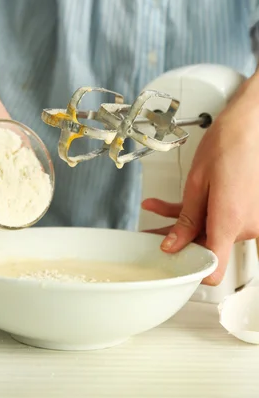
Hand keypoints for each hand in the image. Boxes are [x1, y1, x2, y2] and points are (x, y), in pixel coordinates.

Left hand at [141, 73, 258, 284]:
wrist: (249, 126)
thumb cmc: (228, 145)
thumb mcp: (196, 183)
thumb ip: (186, 219)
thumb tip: (172, 245)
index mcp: (230, 221)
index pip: (215, 268)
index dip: (192, 271)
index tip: (171, 265)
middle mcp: (245, 225)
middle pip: (206, 245)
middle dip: (176, 238)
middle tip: (149, 234)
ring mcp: (249, 219)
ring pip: (209, 228)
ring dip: (183, 221)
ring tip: (153, 209)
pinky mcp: (249, 211)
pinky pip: (219, 217)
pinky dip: (198, 212)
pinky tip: (167, 203)